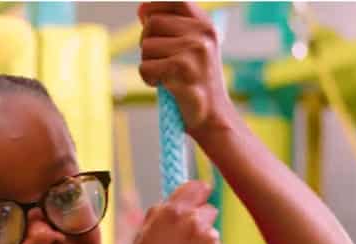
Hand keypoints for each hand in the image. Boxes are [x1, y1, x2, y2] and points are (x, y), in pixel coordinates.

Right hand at [129, 180, 224, 243]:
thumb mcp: (142, 238)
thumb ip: (157, 215)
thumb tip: (167, 204)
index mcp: (172, 212)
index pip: (197, 187)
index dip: (199, 192)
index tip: (201, 196)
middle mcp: (193, 220)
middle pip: (208, 210)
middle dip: (201, 221)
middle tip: (188, 241)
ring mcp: (209, 238)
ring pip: (212, 233)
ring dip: (204, 243)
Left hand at [138, 2, 233, 137]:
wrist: (214, 119)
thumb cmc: (198, 86)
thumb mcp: (193, 51)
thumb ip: (172, 29)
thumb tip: (142, 10)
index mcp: (206, 26)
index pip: (174, 1)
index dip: (154, 7)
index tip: (145, 19)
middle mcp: (202, 34)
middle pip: (153, 23)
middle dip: (146, 42)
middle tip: (156, 61)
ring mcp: (193, 51)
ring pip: (146, 47)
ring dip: (147, 64)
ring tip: (163, 77)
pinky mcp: (181, 70)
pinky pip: (146, 68)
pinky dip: (148, 79)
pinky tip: (162, 86)